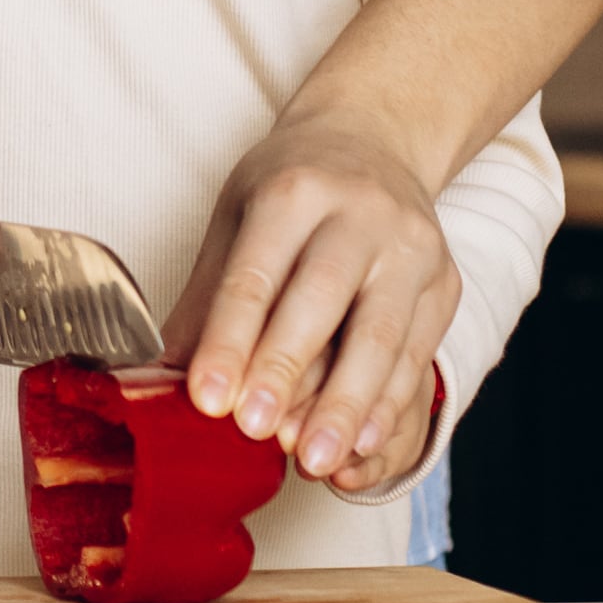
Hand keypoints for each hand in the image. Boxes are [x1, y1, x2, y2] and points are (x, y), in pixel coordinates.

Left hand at [155, 105, 460, 484]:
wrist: (375, 142)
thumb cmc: (293, 189)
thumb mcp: (237, 219)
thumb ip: (206, 301)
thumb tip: (158, 380)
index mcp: (293, 191)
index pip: (255, 274)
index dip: (229, 341)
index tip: (207, 400)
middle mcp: (360, 212)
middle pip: (321, 300)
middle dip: (286, 372)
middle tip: (255, 432)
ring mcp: (411, 246)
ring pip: (381, 334)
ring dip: (345, 404)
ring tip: (315, 460)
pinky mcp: (444, 283)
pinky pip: (417, 353)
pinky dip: (387, 403)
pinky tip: (362, 442)